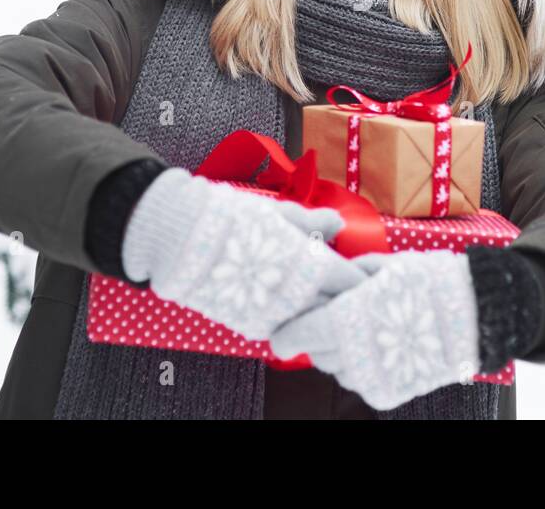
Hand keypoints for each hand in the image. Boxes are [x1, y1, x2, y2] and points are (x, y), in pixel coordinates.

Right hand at [120, 167, 368, 339]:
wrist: (182, 240)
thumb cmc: (233, 219)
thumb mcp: (278, 214)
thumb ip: (312, 223)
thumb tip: (339, 225)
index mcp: (310, 266)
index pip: (350, 282)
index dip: (359, 280)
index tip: (362, 276)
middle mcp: (298, 297)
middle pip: (337, 309)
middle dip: (343, 302)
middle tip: (345, 294)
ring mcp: (275, 317)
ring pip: (312, 325)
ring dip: (318, 316)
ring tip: (316, 302)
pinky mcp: (252, 327)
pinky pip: (284, 329)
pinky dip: (291, 321)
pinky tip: (287, 307)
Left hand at [269, 249, 481, 410]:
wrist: (477, 316)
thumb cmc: (430, 281)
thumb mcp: (385, 265)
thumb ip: (348, 275)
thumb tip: (326, 279)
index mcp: (347, 319)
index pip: (299, 334)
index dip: (286, 333)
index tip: (279, 333)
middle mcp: (354, 353)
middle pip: (315, 352)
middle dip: (315, 336)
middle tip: (326, 318)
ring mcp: (371, 377)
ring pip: (335, 368)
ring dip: (337, 351)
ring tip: (357, 329)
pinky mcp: (386, 392)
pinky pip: (358, 381)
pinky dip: (359, 366)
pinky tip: (375, 346)